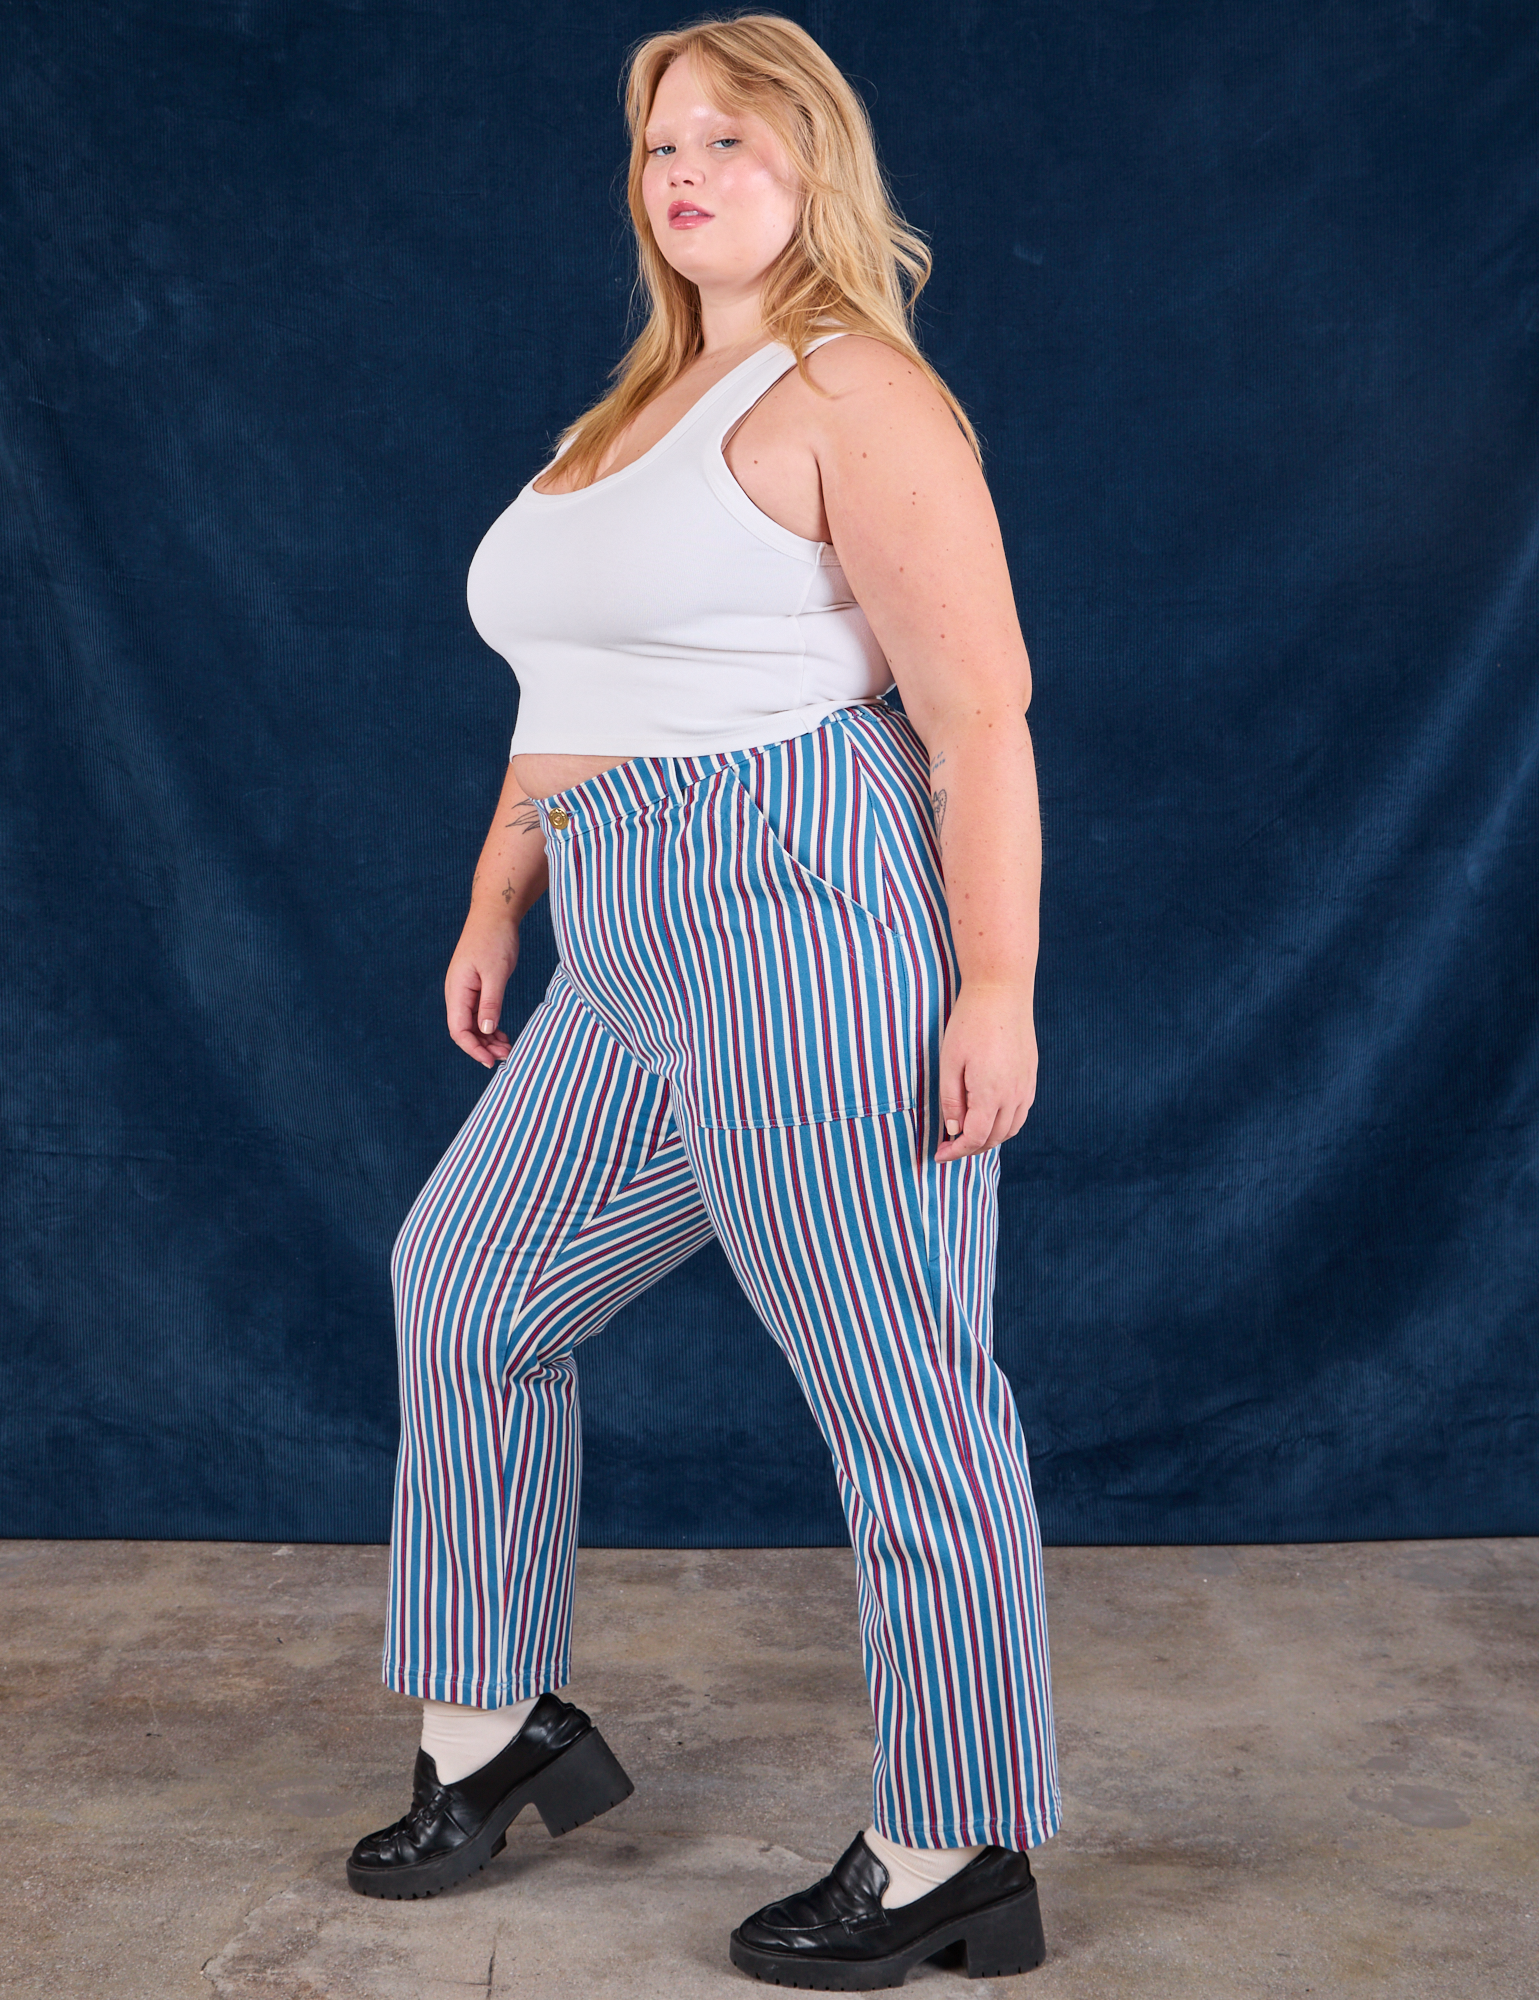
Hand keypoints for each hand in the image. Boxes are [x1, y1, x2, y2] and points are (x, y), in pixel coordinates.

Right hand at [445, 911, 518, 1067]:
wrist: (494, 914)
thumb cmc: (495, 940)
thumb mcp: (496, 973)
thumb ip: (490, 1003)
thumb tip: (486, 1031)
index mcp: (457, 990)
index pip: (459, 1030)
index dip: (473, 1049)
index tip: (491, 1061)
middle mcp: (457, 993)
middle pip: (464, 1030)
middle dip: (483, 1047)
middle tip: (506, 1056)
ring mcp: (466, 990)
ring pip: (472, 1024)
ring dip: (488, 1038)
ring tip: (507, 1048)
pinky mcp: (476, 987)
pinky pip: (479, 1013)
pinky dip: (490, 1026)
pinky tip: (503, 1033)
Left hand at [935, 982, 1036, 1160]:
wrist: (1002, 992)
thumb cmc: (970, 1024)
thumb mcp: (949, 1063)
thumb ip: (951, 1101)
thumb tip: (954, 1130)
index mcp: (991, 1094)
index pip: (975, 1138)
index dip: (955, 1152)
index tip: (939, 1154)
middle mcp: (1014, 1096)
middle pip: (994, 1138)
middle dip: (971, 1148)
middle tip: (949, 1145)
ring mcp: (1027, 1086)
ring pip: (1011, 1129)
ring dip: (989, 1138)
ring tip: (967, 1133)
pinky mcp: (1032, 1076)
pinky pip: (1021, 1112)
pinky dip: (1004, 1124)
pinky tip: (988, 1116)